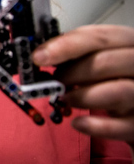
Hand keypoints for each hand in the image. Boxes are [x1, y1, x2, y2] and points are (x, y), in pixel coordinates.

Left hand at [33, 24, 133, 146]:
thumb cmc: (114, 77)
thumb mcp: (100, 59)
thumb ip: (77, 54)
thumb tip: (41, 56)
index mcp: (129, 42)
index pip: (98, 37)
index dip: (65, 46)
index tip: (38, 57)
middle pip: (105, 63)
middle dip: (70, 74)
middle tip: (54, 83)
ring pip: (117, 92)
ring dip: (81, 97)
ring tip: (66, 100)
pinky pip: (122, 126)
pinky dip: (94, 126)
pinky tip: (78, 123)